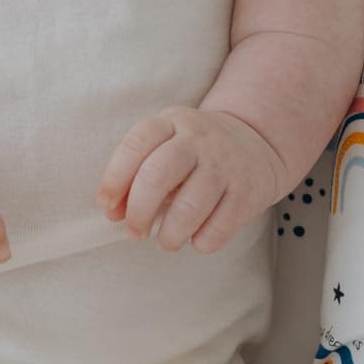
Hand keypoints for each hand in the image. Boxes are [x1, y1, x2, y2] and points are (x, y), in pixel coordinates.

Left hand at [96, 106, 285, 254]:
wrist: (256, 143)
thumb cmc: (195, 154)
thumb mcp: (166, 148)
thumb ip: (137, 175)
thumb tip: (113, 212)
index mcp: (171, 122)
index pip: (136, 144)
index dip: (114, 179)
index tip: (107, 207)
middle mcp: (199, 139)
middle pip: (158, 174)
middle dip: (139, 211)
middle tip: (135, 232)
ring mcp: (225, 164)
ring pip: (190, 205)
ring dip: (171, 233)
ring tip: (167, 241)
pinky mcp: (248, 192)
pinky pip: (221, 226)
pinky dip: (203, 241)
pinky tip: (198, 239)